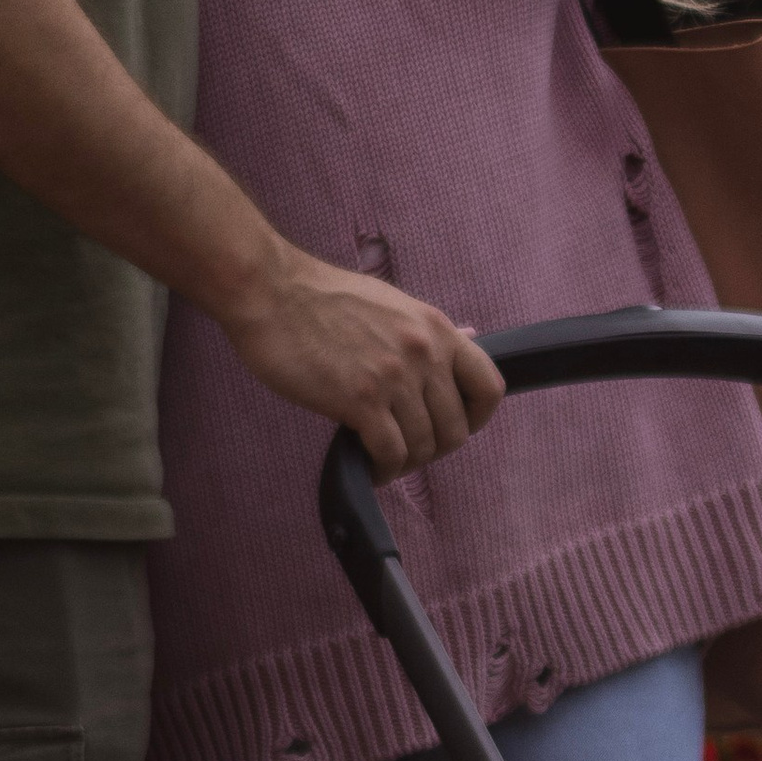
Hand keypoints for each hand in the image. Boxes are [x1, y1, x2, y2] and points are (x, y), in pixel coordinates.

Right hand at [220, 248, 503, 479]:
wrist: (271, 291)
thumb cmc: (322, 297)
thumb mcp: (391, 303)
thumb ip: (428, 330)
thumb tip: (470, 335)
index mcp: (436, 328)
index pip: (490, 386)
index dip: (478, 417)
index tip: (456, 426)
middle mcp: (423, 353)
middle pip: (456, 429)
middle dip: (434, 448)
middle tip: (407, 448)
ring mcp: (394, 378)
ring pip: (423, 446)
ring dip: (406, 462)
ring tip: (385, 458)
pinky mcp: (360, 400)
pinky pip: (391, 454)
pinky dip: (384, 469)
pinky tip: (370, 465)